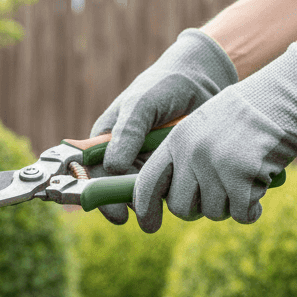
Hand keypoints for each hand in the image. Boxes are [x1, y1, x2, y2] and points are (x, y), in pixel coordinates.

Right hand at [90, 29, 237, 223]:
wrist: (204, 77)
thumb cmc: (165, 84)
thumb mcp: (143, 103)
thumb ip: (127, 132)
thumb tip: (111, 167)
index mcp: (105, 140)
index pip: (92, 173)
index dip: (100, 196)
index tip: (117, 212)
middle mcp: (121, 154)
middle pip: (114, 189)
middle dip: (127, 206)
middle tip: (145, 218)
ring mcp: (145, 161)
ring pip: (140, 192)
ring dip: (149, 205)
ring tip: (163, 213)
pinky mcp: (168, 165)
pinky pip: (164, 187)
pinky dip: (170, 196)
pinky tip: (181, 198)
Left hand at [132, 42, 296, 232]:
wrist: (286, 95)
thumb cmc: (246, 115)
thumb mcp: (204, 127)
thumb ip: (185, 158)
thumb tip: (173, 201)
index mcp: (177, 140)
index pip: (147, 182)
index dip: (145, 208)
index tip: (148, 226)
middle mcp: (192, 153)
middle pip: (180, 207)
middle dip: (198, 210)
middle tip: (218, 198)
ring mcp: (216, 165)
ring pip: (213, 212)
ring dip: (230, 206)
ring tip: (244, 180)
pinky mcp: (243, 176)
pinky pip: (241, 213)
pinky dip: (251, 210)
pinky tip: (260, 188)